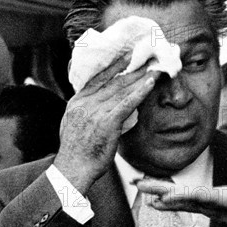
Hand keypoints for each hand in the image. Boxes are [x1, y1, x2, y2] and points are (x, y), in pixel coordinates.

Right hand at [54, 59, 158, 193]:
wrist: (73, 170)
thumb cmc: (77, 154)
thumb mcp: (74, 127)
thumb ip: (86, 114)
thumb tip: (98, 111)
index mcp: (76, 102)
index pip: (97, 79)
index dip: (114, 67)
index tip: (126, 57)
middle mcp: (85, 103)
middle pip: (113, 81)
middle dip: (131, 68)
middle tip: (146, 57)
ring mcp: (95, 111)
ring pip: (122, 89)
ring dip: (140, 77)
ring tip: (154, 67)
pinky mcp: (107, 122)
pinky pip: (127, 103)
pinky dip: (140, 91)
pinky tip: (151, 83)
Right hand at [134, 183, 226, 226]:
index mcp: (225, 195)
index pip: (198, 195)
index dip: (180, 197)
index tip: (163, 198)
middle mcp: (214, 195)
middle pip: (183, 191)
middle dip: (160, 187)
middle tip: (138, 182)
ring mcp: (210, 201)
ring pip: (182, 197)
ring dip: (161, 194)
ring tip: (141, 189)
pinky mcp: (210, 208)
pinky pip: (188, 205)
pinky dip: (173, 204)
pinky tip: (159, 204)